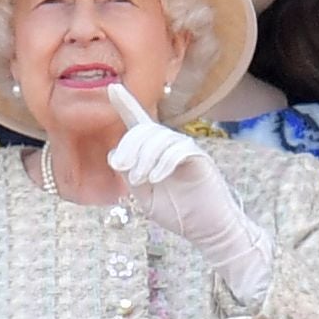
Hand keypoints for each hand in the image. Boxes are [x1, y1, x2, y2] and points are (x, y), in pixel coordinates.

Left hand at [102, 84, 271, 292]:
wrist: (207, 230)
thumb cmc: (178, 213)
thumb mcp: (145, 197)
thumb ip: (129, 177)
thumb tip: (113, 155)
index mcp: (154, 153)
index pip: (138, 123)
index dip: (126, 103)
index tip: (111, 87)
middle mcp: (170, 146)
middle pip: (144, 130)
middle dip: (128, 146)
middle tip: (121, 168)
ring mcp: (186, 150)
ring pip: (159, 138)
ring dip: (143, 157)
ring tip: (140, 179)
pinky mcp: (200, 158)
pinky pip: (177, 150)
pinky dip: (163, 163)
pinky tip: (156, 178)